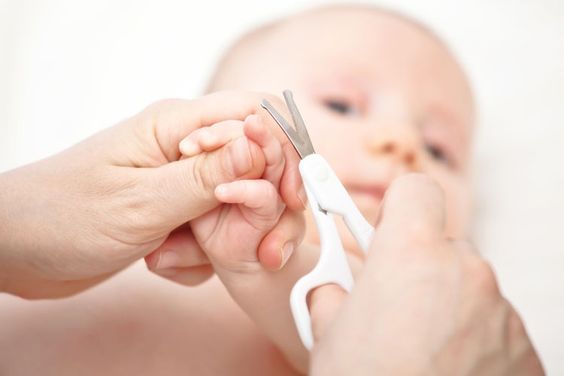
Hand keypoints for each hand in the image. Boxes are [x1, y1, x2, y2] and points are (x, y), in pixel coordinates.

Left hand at [0, 91, 303, 297]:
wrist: (17, 250)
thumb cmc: (62, 215)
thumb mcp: (141, 201)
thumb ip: (207, 176)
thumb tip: (261, 146)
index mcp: (176, 126)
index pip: (254, 115)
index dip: (283, 150)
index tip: (289, 195)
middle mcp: (186, 149)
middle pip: (256, 165)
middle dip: (261, 209)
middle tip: (258, 248)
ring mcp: (182, 182)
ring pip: (237, 206)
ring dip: (220, 241)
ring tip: (171, 256)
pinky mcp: (177, 212)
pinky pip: (214, 232)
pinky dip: (198, 256)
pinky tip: (161, 261)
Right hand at [309, 174, 543, 374]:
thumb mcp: (325, 333)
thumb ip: (335, 292)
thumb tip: (337, 289)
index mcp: (411, 254)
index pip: (415, 191)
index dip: (398, 208)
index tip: (385, 230)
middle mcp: (466, 272)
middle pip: (443, 246)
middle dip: (420, 269)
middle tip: (394, 308)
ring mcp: (502, 313)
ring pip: (470, 289)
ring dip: (448, 308)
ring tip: (420, 354)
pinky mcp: (526, 351)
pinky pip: (494, 328)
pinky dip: (474, 342)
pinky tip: (447, 372)